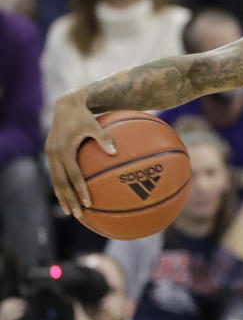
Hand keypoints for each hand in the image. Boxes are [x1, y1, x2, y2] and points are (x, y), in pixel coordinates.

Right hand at [45, 92, 115, 217]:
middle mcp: (54, 155)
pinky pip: (55, 174)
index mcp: (64, 150)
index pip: (73, 175)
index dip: (79, 189)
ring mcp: (51, 155)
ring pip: (55, 181)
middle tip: (78, 214)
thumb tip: (116, 153)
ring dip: (62, 196)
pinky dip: (61, 185)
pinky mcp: (51, 154)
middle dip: (69, 199)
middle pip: (60, 183)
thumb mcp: (95, 124)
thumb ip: (104, 138)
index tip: (87, 203)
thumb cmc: (84, 115)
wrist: (66, 105)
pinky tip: (68, 195)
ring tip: (69, 211)